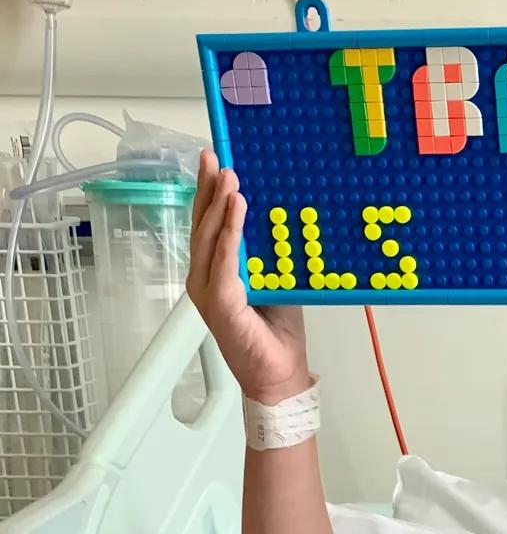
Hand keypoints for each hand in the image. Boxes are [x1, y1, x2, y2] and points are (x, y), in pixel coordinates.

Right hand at [186, 150, 308, 403]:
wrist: (279, 375)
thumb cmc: (276, 333)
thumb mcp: (273, 283)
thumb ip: (266, 256)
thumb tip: (276, 222)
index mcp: (214, 273)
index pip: (207, 227)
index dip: (207, 194)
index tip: (212, 162)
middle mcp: (204, 280)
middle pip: (201, 227)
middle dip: (207, 190)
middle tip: (215, 158)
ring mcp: (209, 294)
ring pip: (209, 240)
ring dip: (218, 207)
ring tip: (229, 178)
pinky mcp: (222, 306)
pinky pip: (225, 264)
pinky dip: (230, 236)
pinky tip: (236, 212)